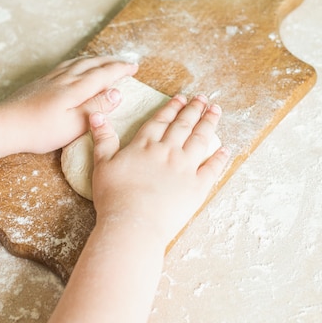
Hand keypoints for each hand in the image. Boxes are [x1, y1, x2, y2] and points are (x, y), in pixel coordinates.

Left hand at [0, 56, 137, 153]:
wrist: (5, 125)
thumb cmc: (40, 130)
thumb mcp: (73, 124)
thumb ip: (96, 107)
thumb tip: (117, 92)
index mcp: (75, 89)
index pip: (104, 74)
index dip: (120, 70)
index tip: (134, 67)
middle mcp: (65, 79)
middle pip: (92, 64)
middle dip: (111, 61)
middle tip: (126, 62)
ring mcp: (51, 79)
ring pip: (78, 62)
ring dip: (95, 59)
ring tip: (104, 60)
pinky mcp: (40, 83)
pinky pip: (65, 65)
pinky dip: (78, 62)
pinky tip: (75, 66)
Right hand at [89, 94, 229, 245]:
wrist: (133, 224)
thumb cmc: (114, 197)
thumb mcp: (102, 164)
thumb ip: (103, 139)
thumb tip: (96, 115)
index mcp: (145, 145)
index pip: (161, 120)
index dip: (171, 108)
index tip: (181, 98)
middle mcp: (168, 151)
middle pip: (183, 125)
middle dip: (194, 109)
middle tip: (202, 98)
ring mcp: (185, 168)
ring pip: (200, 139)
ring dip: (209, 123)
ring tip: (215, 111)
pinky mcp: (197, 187)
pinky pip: (212, 168)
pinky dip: (220, 157)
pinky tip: (225, 149)